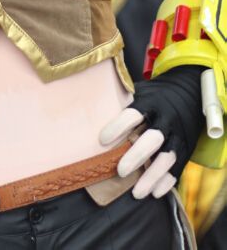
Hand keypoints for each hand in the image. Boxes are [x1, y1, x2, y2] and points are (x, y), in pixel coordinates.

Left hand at [99, 65, 203, 199]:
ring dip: (152, 176)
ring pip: (167, 158)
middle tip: (120, 171)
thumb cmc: (156, 94)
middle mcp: (166, 119)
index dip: (118, 127)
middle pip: (153, 139)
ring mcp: (178, 135)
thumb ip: (123, 100)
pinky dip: (167, 181)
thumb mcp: (142, 91)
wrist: (190, 92)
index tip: (102, 140)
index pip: (133, 114)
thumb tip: (93, 111)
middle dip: (136, 156)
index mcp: (151, 102)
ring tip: (136, 193)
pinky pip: (179, 167)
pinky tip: (155, 192)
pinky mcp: (187, 148)